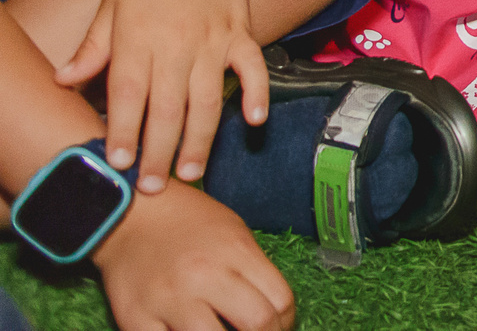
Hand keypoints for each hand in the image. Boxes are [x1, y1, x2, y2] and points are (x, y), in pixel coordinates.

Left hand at [57, 0, 264, 193]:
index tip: (116, 164)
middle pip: (167, 109)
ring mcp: (213, 40)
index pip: (127, 95)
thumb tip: (64, 81)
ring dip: (201, 140)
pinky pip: (253, 68)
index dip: (122, 131)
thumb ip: (92, 47)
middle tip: (151, 189)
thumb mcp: (111, 3)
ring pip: (207, 100)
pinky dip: (256, 93)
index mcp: (138, 39)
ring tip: (192, 174)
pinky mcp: (242, 32)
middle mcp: (176, 45)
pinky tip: (254, 121)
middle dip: (158, 152)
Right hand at [93, 180, 295, 330]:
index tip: (280, 327)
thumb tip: (274, 314)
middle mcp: (203, 276)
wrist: (129, 216)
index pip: (280, 301)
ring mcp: (168, 300)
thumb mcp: (234, 233)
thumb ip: (255, 272)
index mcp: (234, 251)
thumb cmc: (189, 223)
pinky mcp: (135, 320)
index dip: (286, 322)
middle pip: (257, 324)